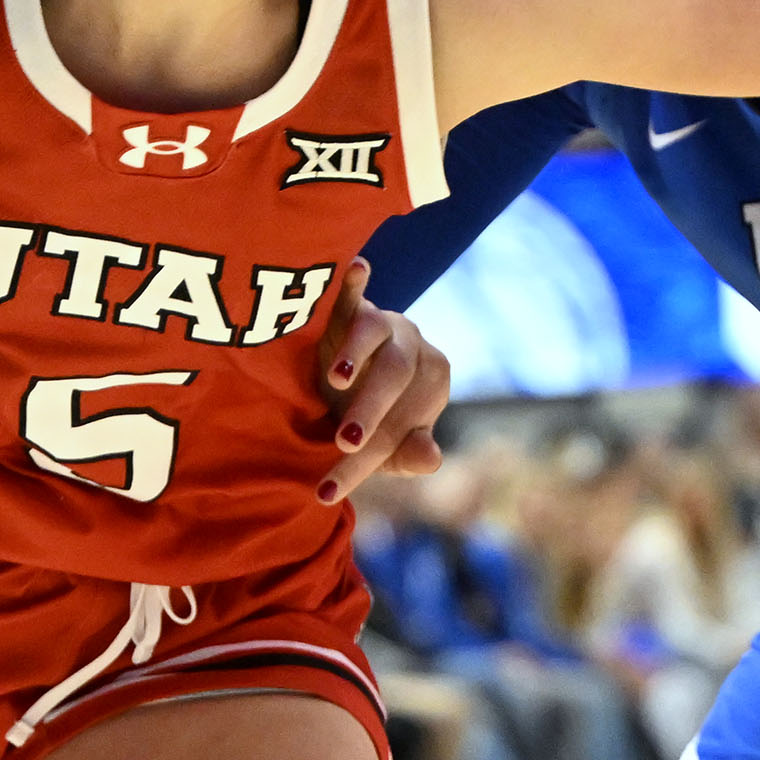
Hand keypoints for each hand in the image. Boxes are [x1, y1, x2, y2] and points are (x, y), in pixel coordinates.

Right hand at [315, 259, 450, 504]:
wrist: (348, 383)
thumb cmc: (373, 419)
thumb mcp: (386, 448)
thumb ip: (408, 455)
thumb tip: (432, 458)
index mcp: (431, 383)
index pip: (399, 427)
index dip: (361, 465)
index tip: (327, 492)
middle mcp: (413, 348)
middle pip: (395, 376)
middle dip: (370, 411)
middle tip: (343, 441)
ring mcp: (384, 323)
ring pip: (375, 333)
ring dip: (356, 354)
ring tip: (336, 378)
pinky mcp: (352, 306)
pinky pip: (354, 295)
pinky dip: (355, 282)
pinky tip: (359, 268)